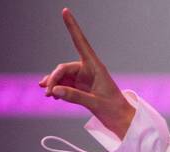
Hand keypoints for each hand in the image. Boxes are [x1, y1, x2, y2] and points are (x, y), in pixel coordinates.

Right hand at [38, 7, 134, 139]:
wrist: (122, 122)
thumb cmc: (114, 110)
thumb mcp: (95, 103)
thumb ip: (74, 96)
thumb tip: (54, 90)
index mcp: (95, 67)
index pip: (81, 43)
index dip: (72, 27)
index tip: (65, 11)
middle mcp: (88, 70)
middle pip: (64, 68)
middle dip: (54, 79)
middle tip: (48, 92)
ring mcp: (83, 79)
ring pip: (62, 77)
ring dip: (53, 85)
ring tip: (47, 94)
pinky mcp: (80, 89)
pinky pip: (64, 86)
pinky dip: (57, 90)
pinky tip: (52, 96)